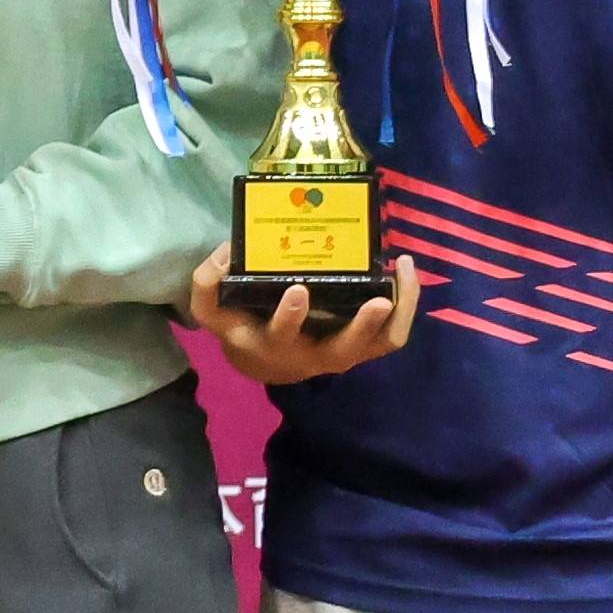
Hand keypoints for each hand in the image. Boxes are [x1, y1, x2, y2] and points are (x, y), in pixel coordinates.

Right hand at [186, 249, 426, 386]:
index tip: (296, 289)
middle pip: (344, 351)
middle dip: (362, 326)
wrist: (265, 360)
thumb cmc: (244, 327)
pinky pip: (392, 334)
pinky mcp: (364, 346)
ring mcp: (343, 352)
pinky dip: (405, 306)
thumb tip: (225, 252)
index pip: (280, 336)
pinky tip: (404, 271)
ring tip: (402, 268)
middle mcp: (313, 356)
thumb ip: (207, 286)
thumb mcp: (214, 311)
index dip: (289, 317)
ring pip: (378, 343)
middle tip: (377, 298)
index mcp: (273, 345)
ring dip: (397, 311)